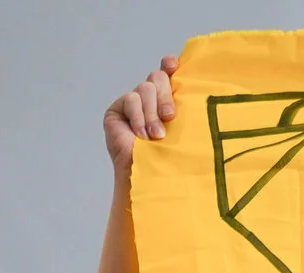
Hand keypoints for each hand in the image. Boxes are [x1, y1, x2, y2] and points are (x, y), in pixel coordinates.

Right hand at [103, 57, 177, 173]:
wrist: (148, 175)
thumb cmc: (169, 156)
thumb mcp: (181, 125)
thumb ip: (182, 104)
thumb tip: (186, 80)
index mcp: (166, 98)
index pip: (167, 71)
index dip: (169, 65)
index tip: (173, 66)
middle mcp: (149, 98)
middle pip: (158, 77)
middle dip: (165, 97)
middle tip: (170, 118)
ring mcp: (132, 103)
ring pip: (145, 87)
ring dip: (152, 113)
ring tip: (156, 136)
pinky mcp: (117, 110)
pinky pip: (131, 99)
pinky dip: (138, 117)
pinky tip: (141, 135)